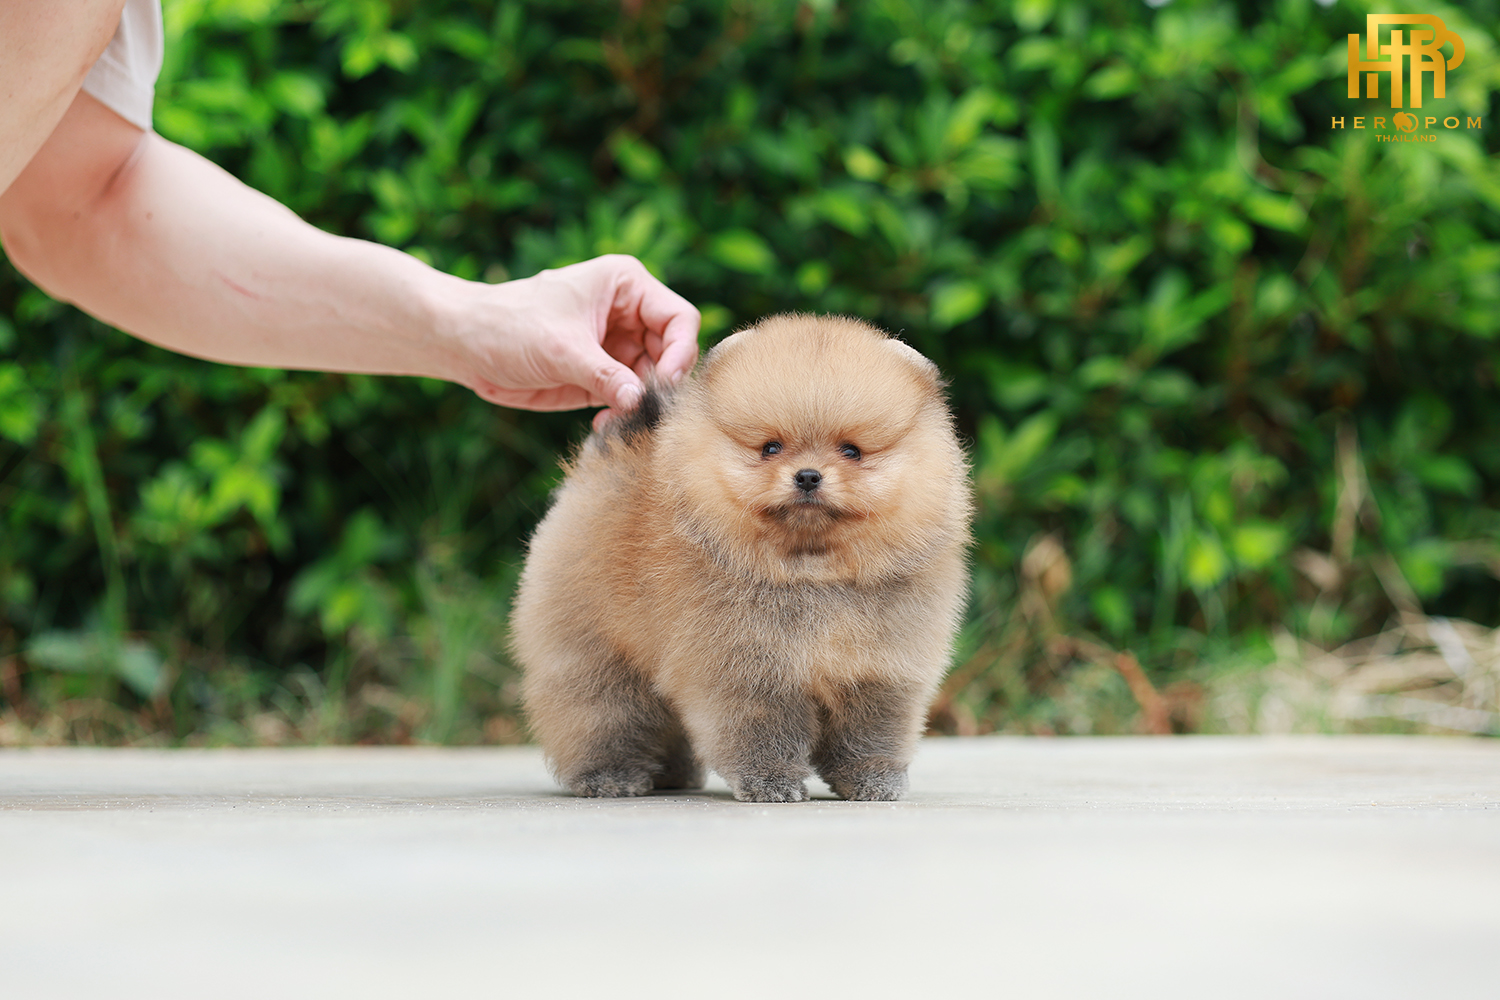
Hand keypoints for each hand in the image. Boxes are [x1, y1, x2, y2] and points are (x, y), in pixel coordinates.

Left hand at [452, 255, 699, 428]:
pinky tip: (605, 426)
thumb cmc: (508, 326)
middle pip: (673, 352)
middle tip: (643, 410)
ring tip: (619, 422)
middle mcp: (629, 314)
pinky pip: (630, 398)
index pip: (679, 318)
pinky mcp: (603, 376)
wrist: (466, 346)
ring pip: (655, 380)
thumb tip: (640, 400)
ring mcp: (617, 347)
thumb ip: (604, 375)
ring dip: (643, 405)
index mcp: (625, 286)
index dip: (679, 351)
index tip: (662, 383)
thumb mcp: (560, 349)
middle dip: (662, 383)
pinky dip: (625, 415)